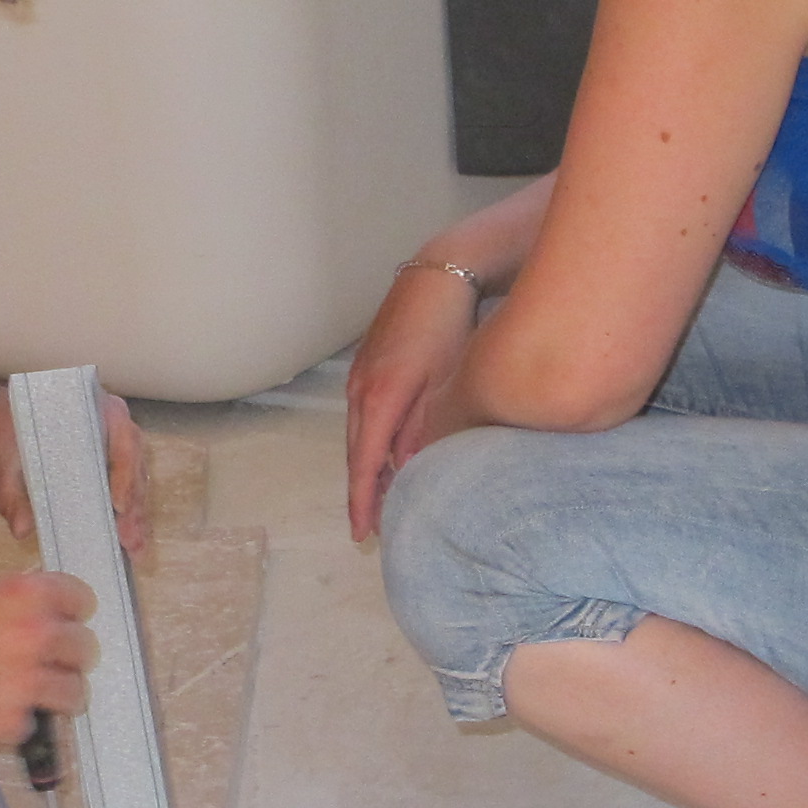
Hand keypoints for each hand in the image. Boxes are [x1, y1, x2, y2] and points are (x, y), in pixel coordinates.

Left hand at [0, 379, 149, 554]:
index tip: (119, 505)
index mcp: (88, 410)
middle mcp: (106, 426)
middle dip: (134, 505)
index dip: (125, 473)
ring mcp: (106, 448)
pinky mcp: (99, 470)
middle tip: (129, 540)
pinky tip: (128, 547)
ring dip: (136, 517)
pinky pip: (121, 491)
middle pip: (133, 465)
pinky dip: (125, 519)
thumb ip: (10, 495)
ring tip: (135, 550)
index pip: (121, 439)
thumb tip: (22, 529)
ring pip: (133, 482)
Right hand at [0, 571, 99, 747]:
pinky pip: (31, 726)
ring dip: (57, 693)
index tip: (69, 621)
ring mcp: (24, 683)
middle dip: (69, 655)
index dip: (73, 612)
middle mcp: (33, 636)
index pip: (81, 600)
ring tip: (33, 693)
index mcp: (25, 595)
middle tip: (53, 662)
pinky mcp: (7, 722)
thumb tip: (45, 616)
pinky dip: (15, 722)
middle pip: (84, 648)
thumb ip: (15, 603)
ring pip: (74, 692)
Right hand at [346, 266, 478, 538]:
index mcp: (380, 397)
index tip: (362, 533)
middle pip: (356, 453)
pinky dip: (372, 438)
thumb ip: (425, 429)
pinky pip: (364, 413)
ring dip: (369, 465)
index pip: (365, 464)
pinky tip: (387, 450)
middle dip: (364, 490)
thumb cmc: (451, 326)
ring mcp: (360, 374)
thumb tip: (412, 469)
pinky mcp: (368, 363)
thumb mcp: (445, 383)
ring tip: (383, 496)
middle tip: (373, 525)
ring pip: (359, 433)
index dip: (363, 502)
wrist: (442, 273)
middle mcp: (361, 388)